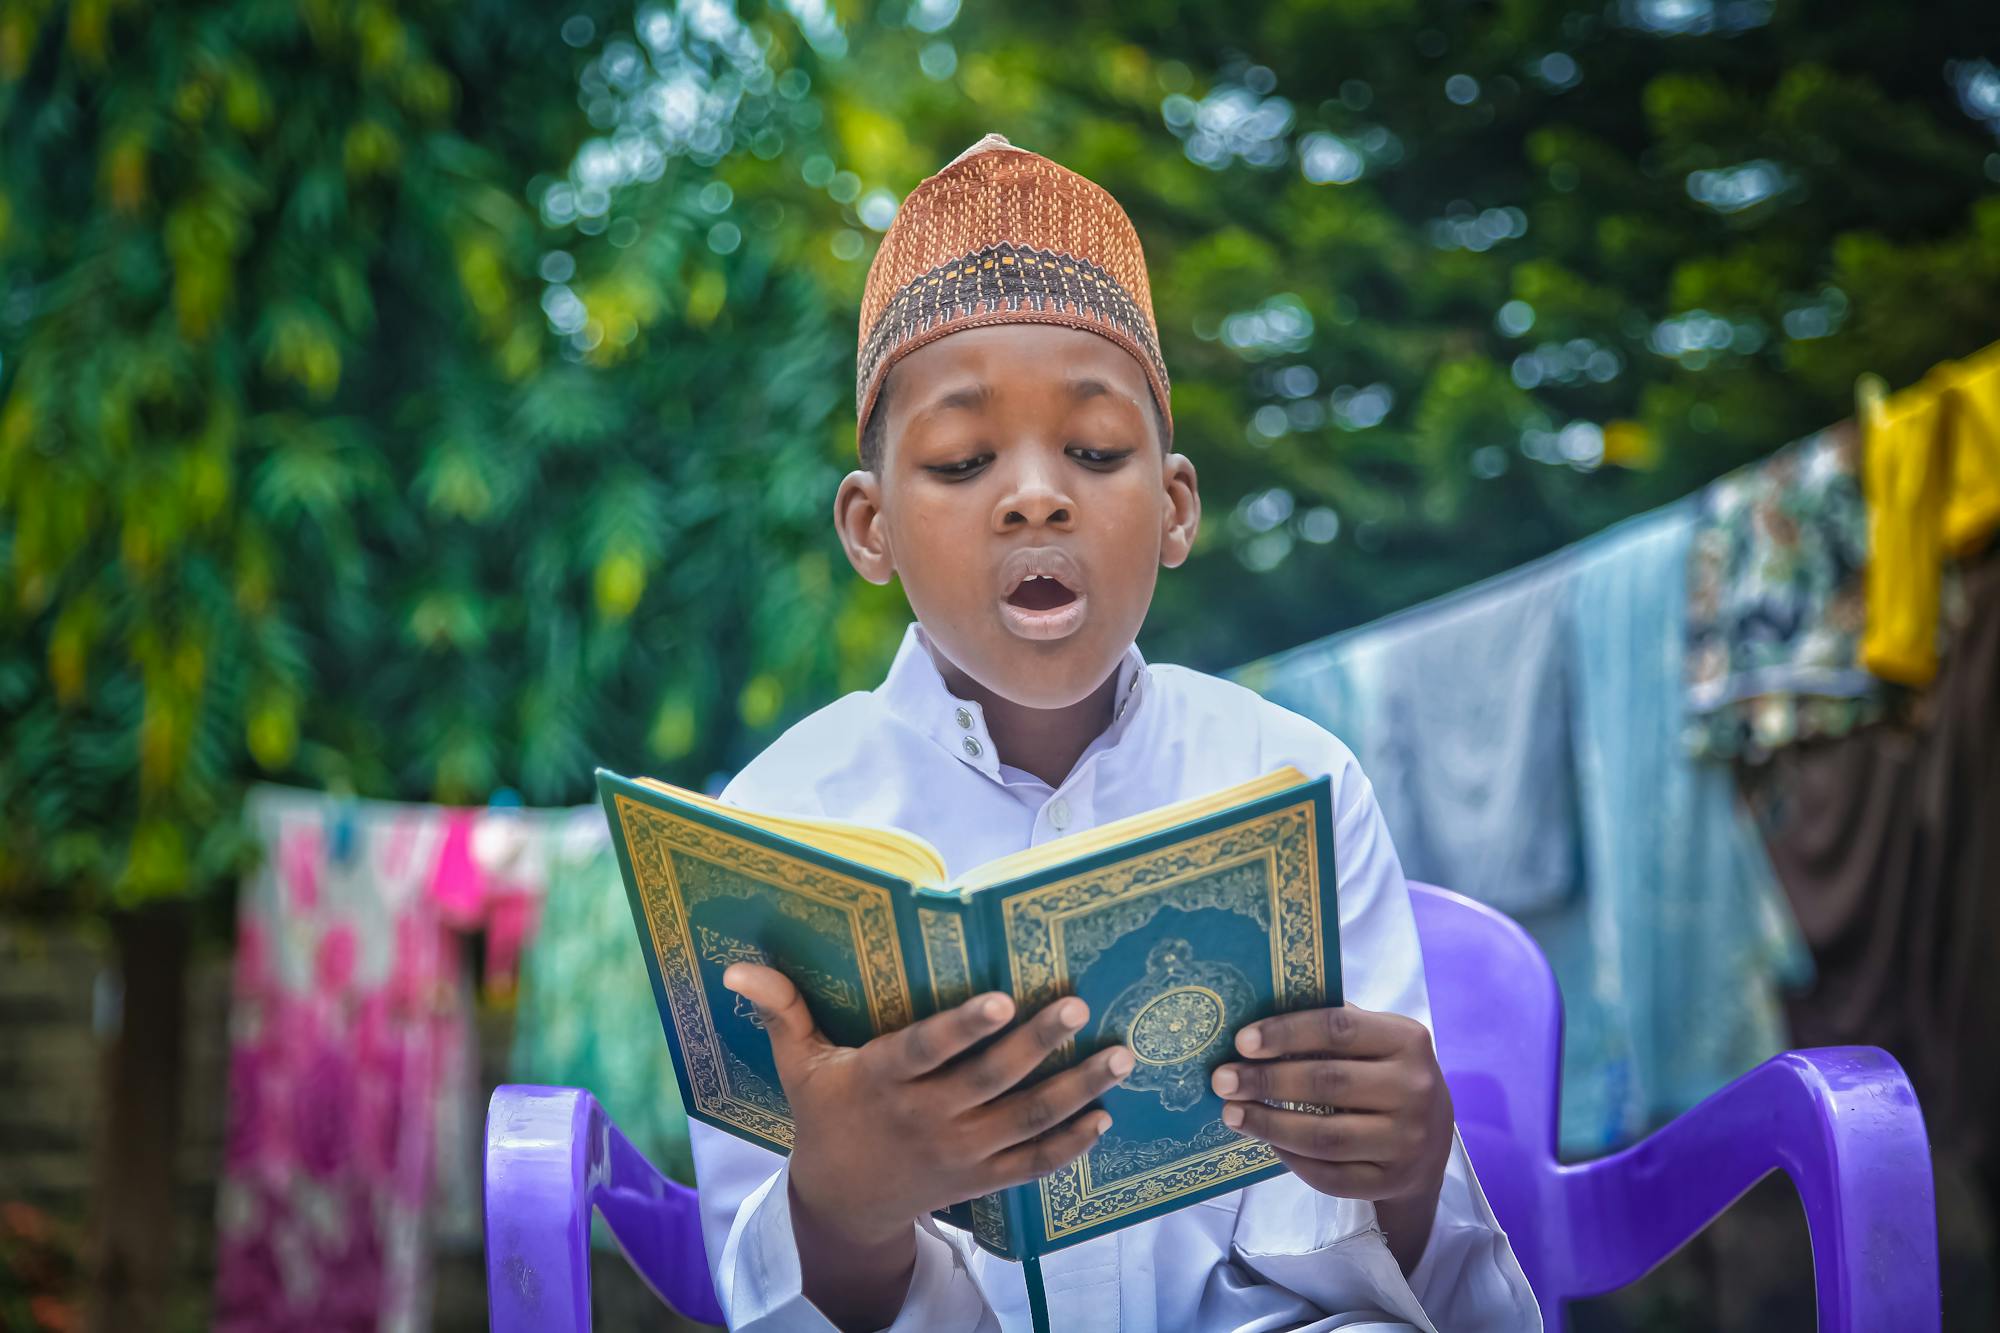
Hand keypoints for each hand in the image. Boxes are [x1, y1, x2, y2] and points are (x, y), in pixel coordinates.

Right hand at [723, 964, 1132, 1326]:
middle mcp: (925, 1117)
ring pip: (1025, 1120)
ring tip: (1120, 1056)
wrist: (841, 1203)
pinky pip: (1033, 1166)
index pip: (926, 1050)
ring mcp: (958, 1152)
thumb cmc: (825, 1115)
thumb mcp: (798, 1064)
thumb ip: (781, 1009)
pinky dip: (1071, 1146)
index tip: (1001, 999)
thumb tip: (739, 966)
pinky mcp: (980, 1177)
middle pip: (990, 1081)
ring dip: (1076, 1089)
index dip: (962, 1028)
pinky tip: (1104, 1117)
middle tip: (1077, 1007)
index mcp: (882, 1081)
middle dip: (1037, 1045)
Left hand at [1211, 1003, 1451, 1269]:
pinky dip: (1292, 1160)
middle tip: (1223, 1080)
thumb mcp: (1374, 1041)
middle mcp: (1415, 1089)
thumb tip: (1256, 1022)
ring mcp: (1408, 1140)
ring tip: (1233, 1113)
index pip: (1338, 1029)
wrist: (1430, 1140)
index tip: (1242, 1042)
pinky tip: (1268, 1142)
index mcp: (1407, 1040)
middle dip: (1266, 1081)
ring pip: (1325, 1136)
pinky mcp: (1393, 1181)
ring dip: (1269, 1124)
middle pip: (1327, 1084)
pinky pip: (1331, 1176)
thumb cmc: (1384, 1075)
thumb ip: (1329, 1028)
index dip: (1286, 1033)